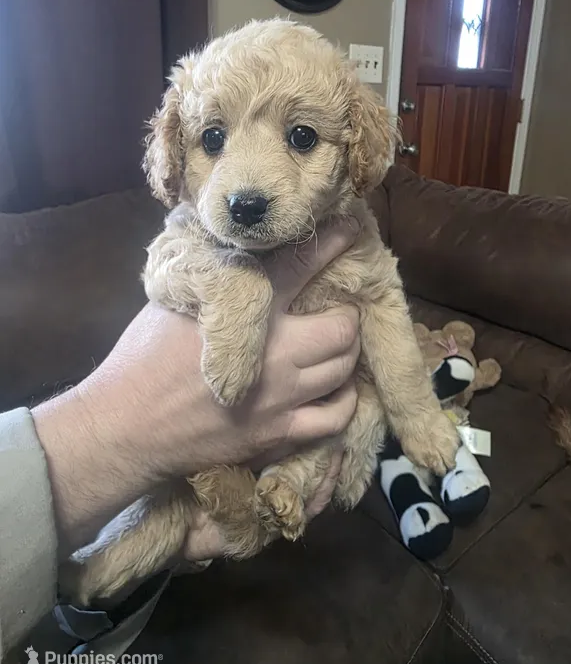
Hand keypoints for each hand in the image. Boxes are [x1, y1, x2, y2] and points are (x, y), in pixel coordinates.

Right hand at [34, 219, 359, 555]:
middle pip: (343, 328)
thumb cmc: (142, 358)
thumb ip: (213, 276)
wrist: (127, 426)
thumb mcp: (173, 301)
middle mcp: (276, 353)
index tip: (349, 230)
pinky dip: (343, 402)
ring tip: (336, 348)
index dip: (331, 243)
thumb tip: (229, 244)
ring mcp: (282, 397)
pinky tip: (334, 392)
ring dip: (346, 354)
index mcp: (247, 311)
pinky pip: (334, 418)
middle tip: (337, 312)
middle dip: (347, 314)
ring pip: (344, 370)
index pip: (301, 265)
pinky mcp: (278, 433)